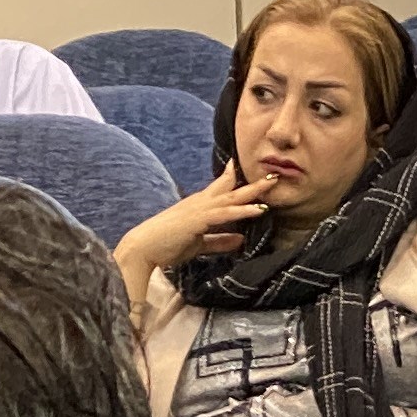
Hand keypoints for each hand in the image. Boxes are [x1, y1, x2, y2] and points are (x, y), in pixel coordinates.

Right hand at [115, 162, 273, 286]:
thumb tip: (241, 240)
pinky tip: (259, 209)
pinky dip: (243, 211)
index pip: (219, 188)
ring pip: (231, 198)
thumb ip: (219, 241)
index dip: (232, 178)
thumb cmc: (167, 246)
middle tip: (272, 175)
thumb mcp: (199, 244)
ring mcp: (199, 209)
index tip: (244, 167)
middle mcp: (200, 202)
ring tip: (272, 185)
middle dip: (252, 183)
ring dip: (253, 192)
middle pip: (230, 189)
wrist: (144, 248)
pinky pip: (226, 213)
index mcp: (198, 206)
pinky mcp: (199, 219)